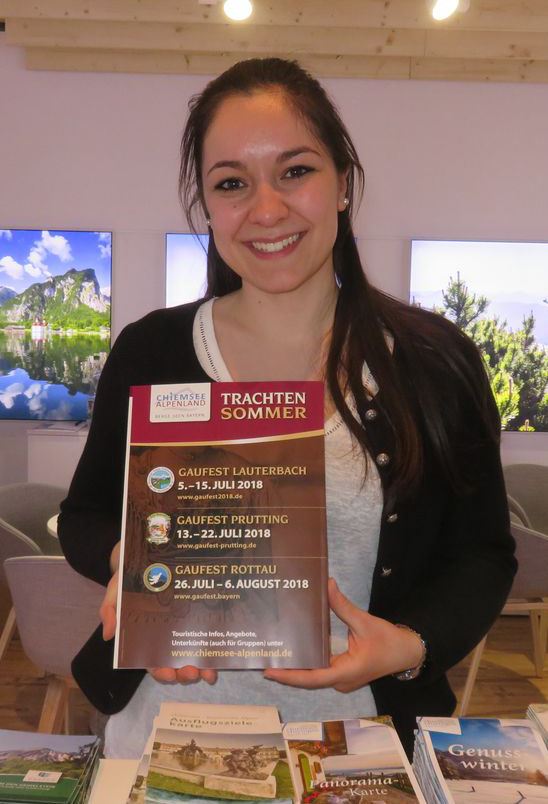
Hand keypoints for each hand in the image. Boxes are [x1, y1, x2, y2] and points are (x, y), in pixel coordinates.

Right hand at [100, 543, 216, 684]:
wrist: (145, 557)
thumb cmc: (128, 579)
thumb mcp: (115, 591)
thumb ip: (109, 610)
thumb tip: (108, 634)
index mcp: (144, 636)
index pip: (151, 660)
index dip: (159, 670)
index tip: (168, 674)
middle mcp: (164, 637)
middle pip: (173, 662)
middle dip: (182, 673)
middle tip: (191, 673)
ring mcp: (181, 629)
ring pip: (190, 655)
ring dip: (200, 668)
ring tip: (208, 673)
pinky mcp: (194, 617)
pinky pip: (202, 637)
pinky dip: (210, 650)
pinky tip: (218, 656)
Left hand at [263, 578, 423, 691]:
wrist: (407, 652)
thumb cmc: (389, 640)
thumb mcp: (365, 621)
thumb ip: (342, 606)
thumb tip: (326, 584)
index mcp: (346, 672)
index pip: (313, 677)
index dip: (291, 675)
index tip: (271, 671)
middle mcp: (340, 680)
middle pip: (308, 679)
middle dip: (287, 672)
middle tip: (264, 659)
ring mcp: (341, 679)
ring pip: (313, 676)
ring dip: (295, 669)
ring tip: (273, 656)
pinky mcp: (342, 674)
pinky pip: (319, 671)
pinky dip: (306, 664)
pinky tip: (293, 654)